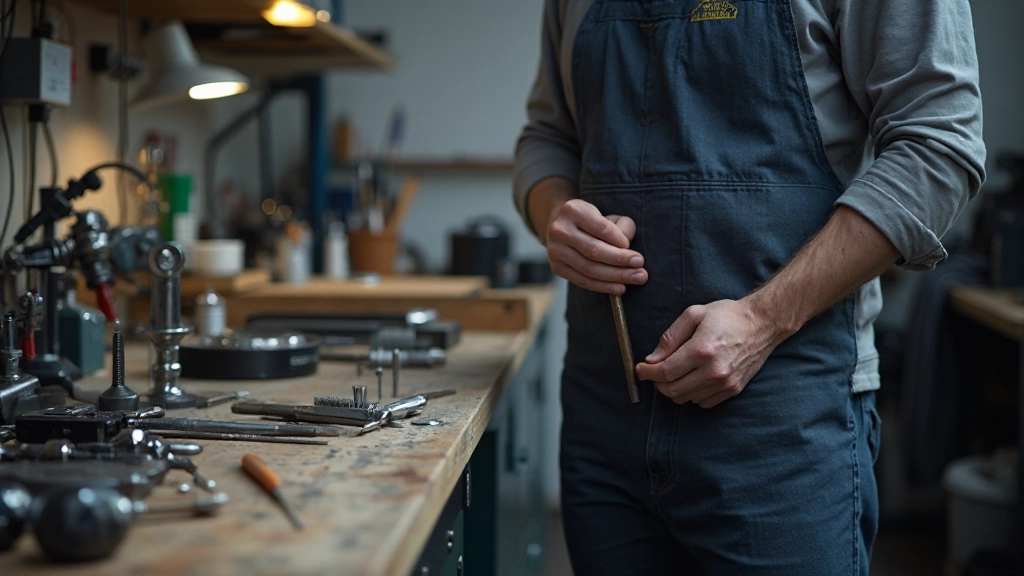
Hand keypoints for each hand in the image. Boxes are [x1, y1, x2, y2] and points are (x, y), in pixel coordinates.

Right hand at [544, 199, 647, 294]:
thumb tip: (626, 247)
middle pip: (594, 250)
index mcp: (573, 210)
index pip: (602, 228)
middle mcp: (560, 230)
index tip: (636, 252)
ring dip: (616, 276)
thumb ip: (622, 226)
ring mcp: (555, 250)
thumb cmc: (593, 222)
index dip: (621, 242)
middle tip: (641, 269)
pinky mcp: (556, 267)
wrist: (564, 228)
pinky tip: (620, 287)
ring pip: (588, 268)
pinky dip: (603, 286)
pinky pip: (582, 281)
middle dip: (621, 261)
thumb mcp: (608, 216)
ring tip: (637, 278)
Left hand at [634, 299, 785, 407]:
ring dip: (674, 388)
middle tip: (654, 372)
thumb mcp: (694, 314)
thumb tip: (652, 359)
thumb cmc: (727, 315)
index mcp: (701, 350)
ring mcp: (725, 383)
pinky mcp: (733, 390)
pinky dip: (692, 394)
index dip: (647, 373)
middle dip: (657, 383)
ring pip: (686, 399)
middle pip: (672, 390)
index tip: (640, 369)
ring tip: (676, 372)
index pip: (665, 372)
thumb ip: (670, 337)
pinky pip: (702, 402)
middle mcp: (714, 371)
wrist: (763, 323)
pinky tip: (693, 378)